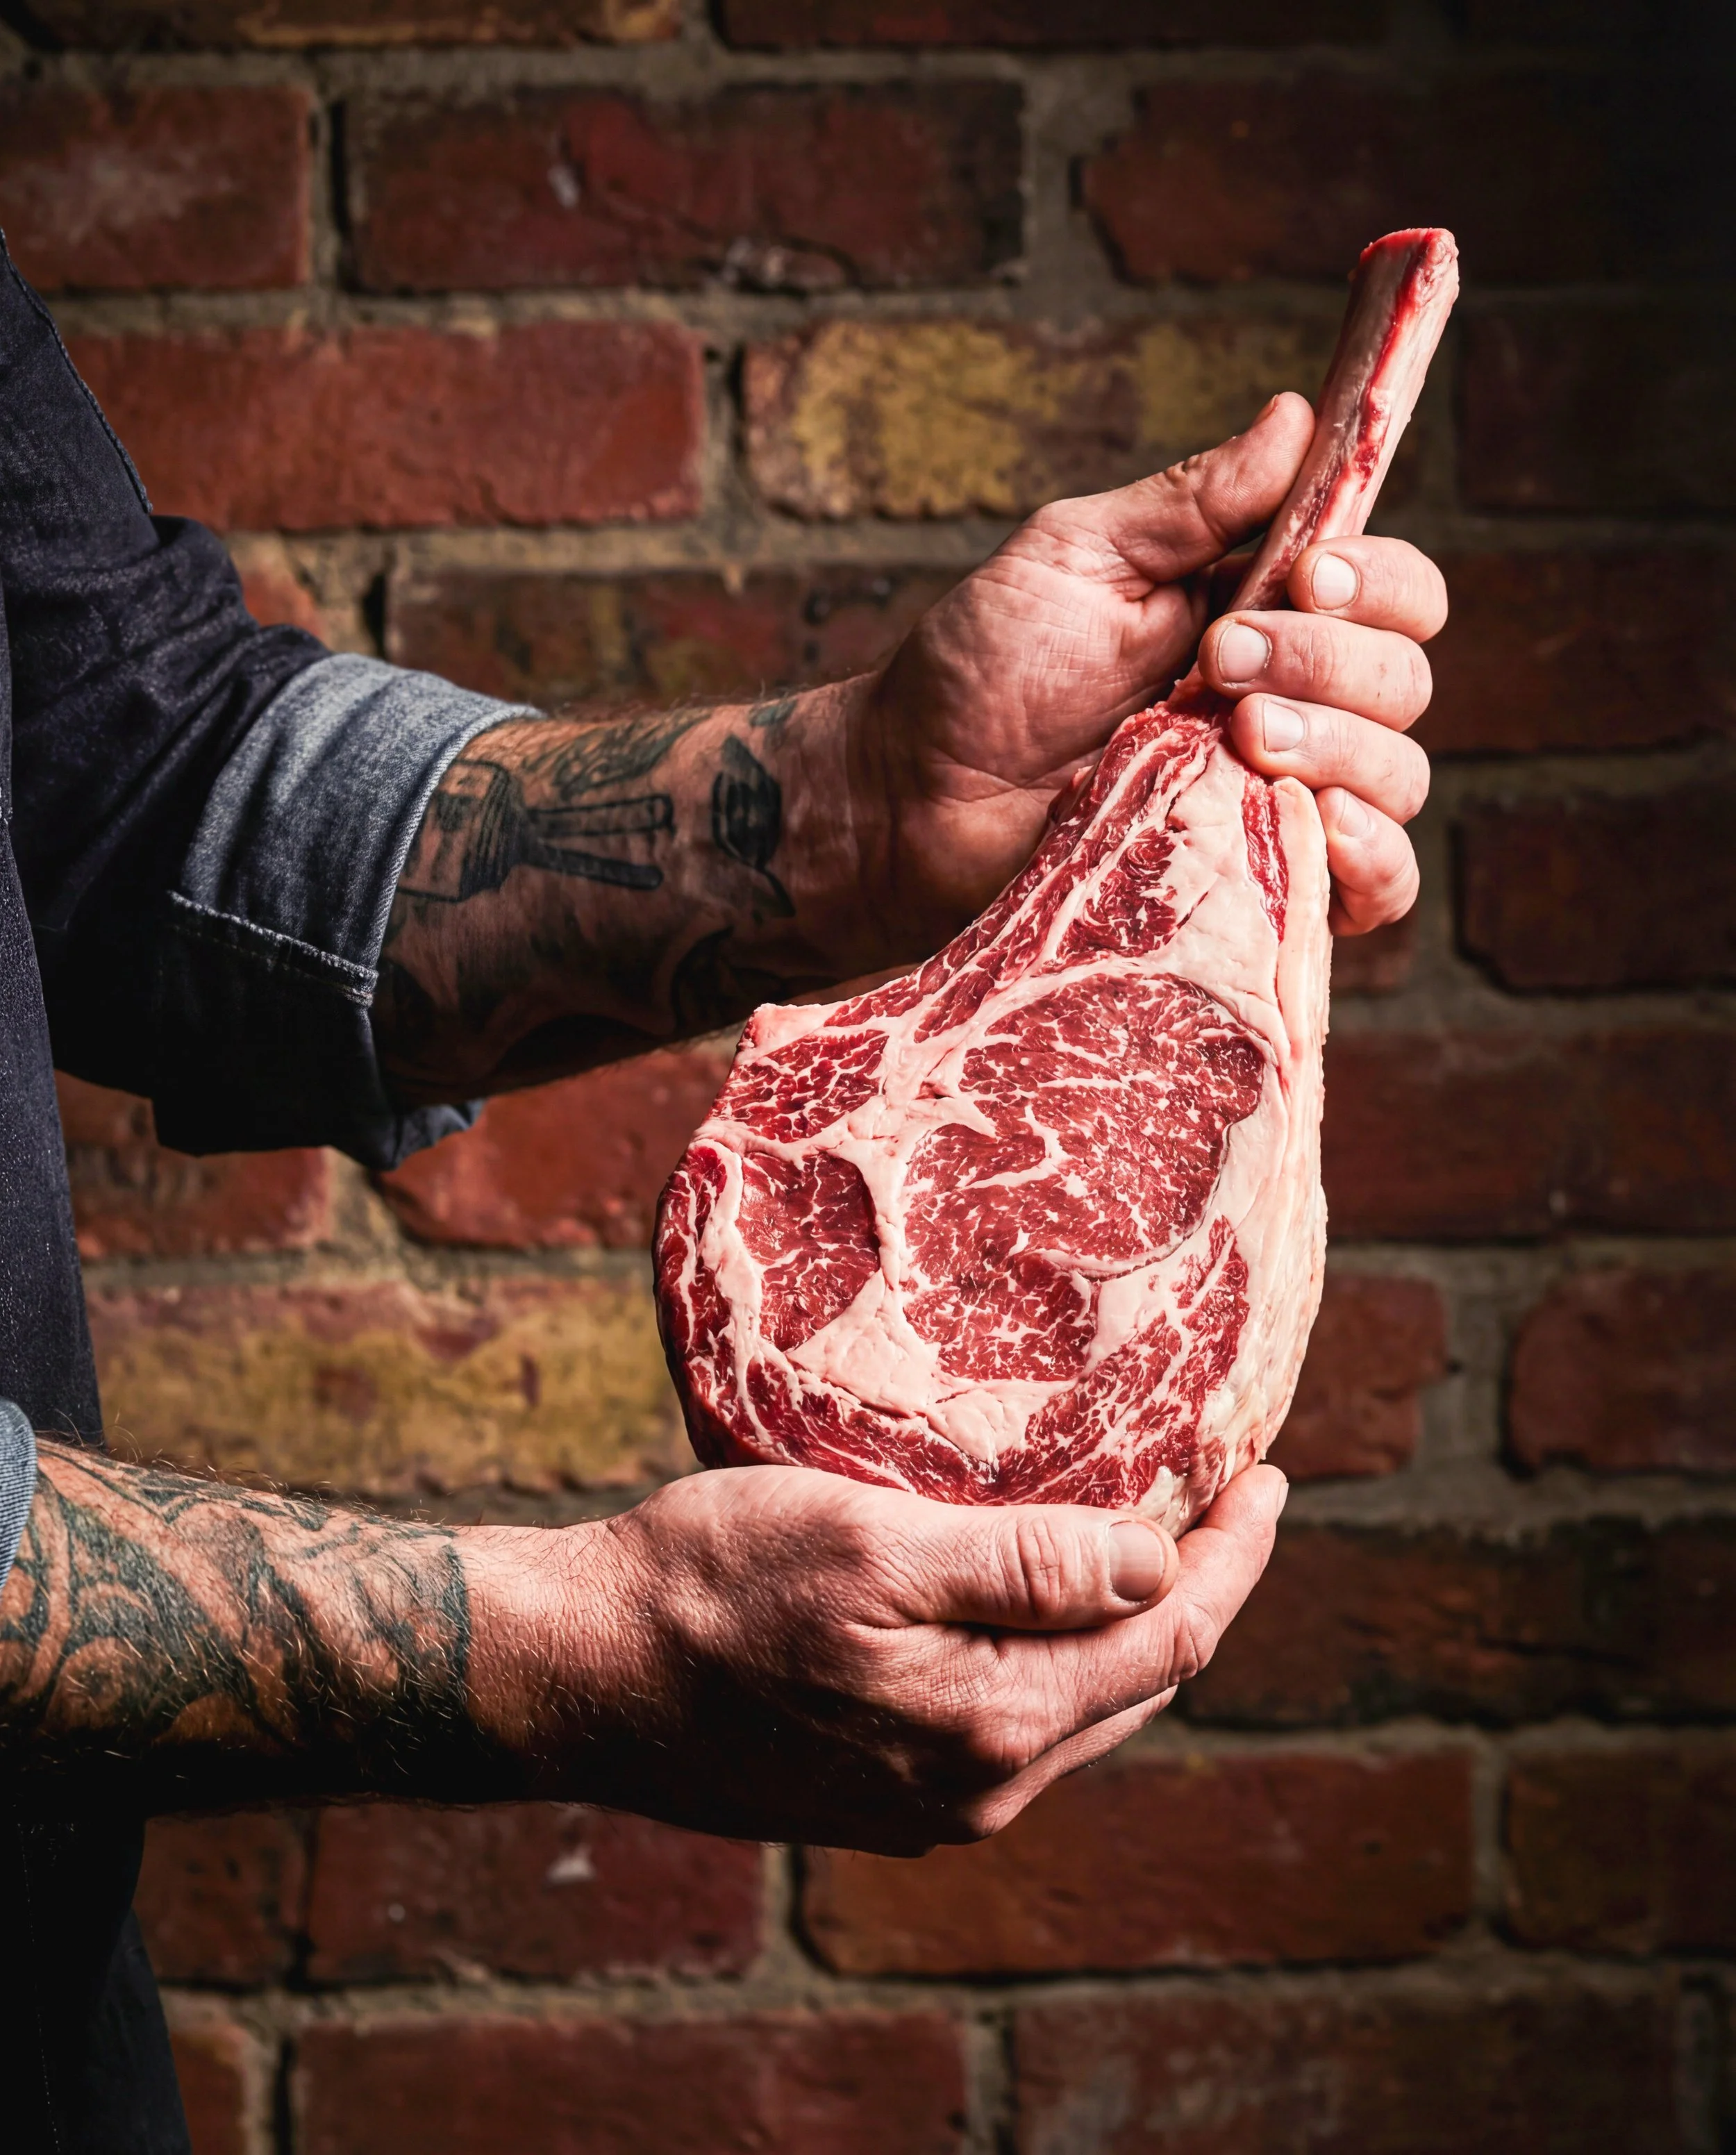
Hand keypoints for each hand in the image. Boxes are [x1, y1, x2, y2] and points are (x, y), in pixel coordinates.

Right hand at [470, 1462, 1284, 1852]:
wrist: (582, 1670)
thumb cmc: (712, 1582)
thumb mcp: (870, 1541)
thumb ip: (1021, 1566)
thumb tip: (1157, 1565)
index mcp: (991, 1725)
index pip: (1168, 1640)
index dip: (1231, 1555)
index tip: (1265, 1475)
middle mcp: (976, 1787)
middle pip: (1135, 1682)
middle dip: (1193, 1590)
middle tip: (1218, 1496)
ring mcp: (928, 1803)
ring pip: (1073, 1706)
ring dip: (1122, 1626)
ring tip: (1144, 1538)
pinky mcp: (882, 1796)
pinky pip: (1008, 1723)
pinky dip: (1050, 1656)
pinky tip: (1036, 1601)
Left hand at [859, 392, 1444, 950]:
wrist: (905, 796)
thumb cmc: (978, 671)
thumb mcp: (1077, 557)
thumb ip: (1191, 502)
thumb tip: (1296, 414)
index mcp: (1261, 615)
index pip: (1391, 591)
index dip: (1376, 578)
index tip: (1307, 574)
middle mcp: (1289, 707)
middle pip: (1402, 679)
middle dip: (1331, 659)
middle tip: (1220, 661)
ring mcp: (1275, 803)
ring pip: (1397, 777)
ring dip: (1341, 745)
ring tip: (1241, 737)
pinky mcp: (1254, 890)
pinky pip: (1375, 890)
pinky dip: (1374, 859)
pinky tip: (1323, 827)